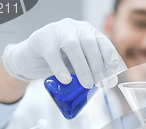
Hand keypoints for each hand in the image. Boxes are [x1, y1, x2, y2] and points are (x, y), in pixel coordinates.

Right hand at [2, 18, 124, 88]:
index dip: (109, 54)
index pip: (102, 40)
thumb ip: (92, 70)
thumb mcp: (78, 64)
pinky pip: (52, 53)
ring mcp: (56, 31)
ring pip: (72, 46)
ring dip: (82, 67)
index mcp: (86, 31)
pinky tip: (66, 79)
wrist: (30, 60)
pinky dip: (60, 68)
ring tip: (87, 84)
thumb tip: (111, 82)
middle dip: (97, 64)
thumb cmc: (59, 61)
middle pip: (89, 43)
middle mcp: (73, 27)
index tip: (115, 67)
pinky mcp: (41, 39)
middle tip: (101, 83)